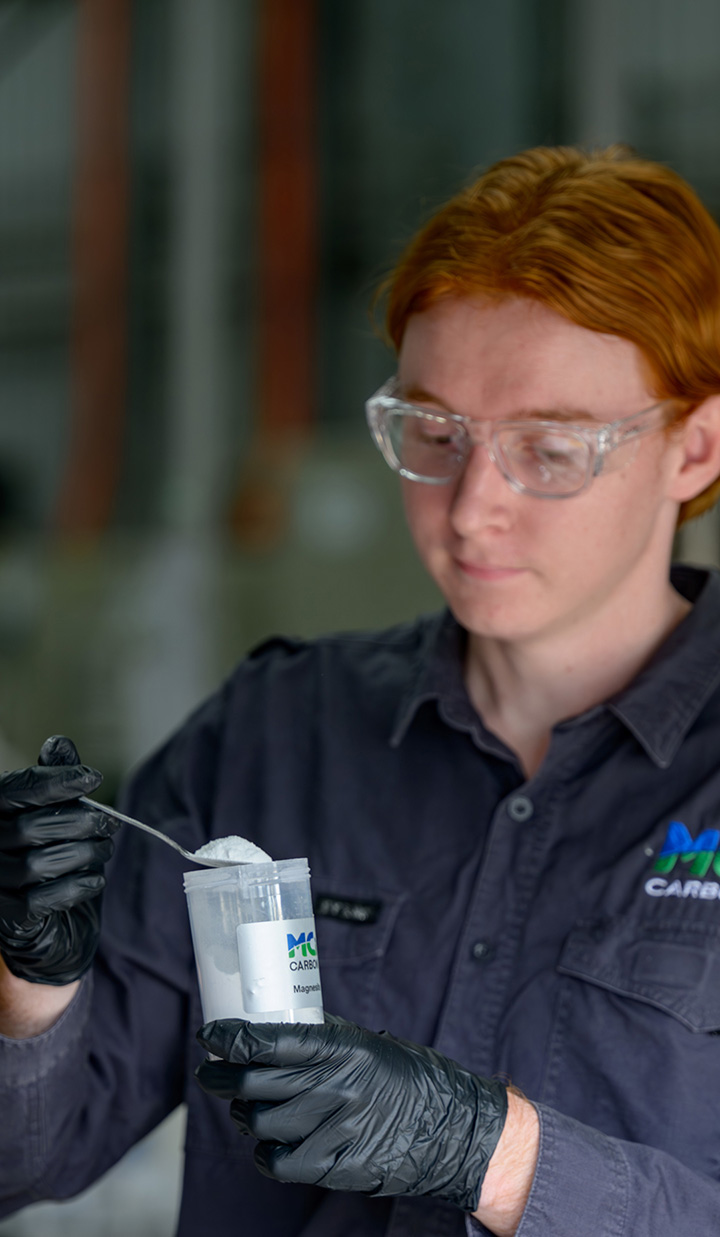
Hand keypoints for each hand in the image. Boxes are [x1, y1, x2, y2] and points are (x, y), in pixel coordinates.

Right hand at [0, 735, 118, 984]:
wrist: (54, 928)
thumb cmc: (55, 861)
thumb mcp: (58, 817)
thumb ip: (55, 781)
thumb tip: (58, 743)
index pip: (17, 789)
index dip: (57, 781)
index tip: (95, 778)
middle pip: (31, 827)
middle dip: (80, 822)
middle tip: (109, 824)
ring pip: (37, 864)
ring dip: (83, 854)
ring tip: (104, 849)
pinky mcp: (8, 918)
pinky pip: (41, 900)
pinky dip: (76, 886)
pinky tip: (95, 880)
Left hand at [196, 1014, 507, 1211]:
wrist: (449, 1127)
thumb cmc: (404, 1078)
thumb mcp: (366, 1043)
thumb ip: (322, 1036)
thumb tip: (273, 1023)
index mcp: (341, 1047)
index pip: (268, 1040)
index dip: (229, 1038)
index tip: (209, 1035)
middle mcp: (335, 1085)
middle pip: (254, 1082)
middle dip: (221, 1077)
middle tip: (212, 1073)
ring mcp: (335, 1127)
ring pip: (261, 1122)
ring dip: (245, 1115)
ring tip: (250, 1109)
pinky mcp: (337, 1165)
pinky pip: (279, 1162)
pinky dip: (266, 1153)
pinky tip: (272, 1144)